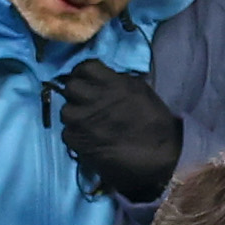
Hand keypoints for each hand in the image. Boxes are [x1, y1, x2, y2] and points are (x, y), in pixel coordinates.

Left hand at [55, 59, 184, 199]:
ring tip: (86, 122)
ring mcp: (83, 121)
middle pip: (70, 86)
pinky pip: (67, 132)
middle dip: (76, 92)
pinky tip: (88, 139)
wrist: (159, 157)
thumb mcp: (141, 91)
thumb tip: (102, 80)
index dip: (84, 74)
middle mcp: (94, 99)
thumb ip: (117, 82)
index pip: (84, 67)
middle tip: (85, 101)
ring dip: (74, 114)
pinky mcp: (78, 142)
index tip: (88, 81)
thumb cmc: (155, 124)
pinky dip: (75, 135)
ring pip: (65, 110)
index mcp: (112, 84)